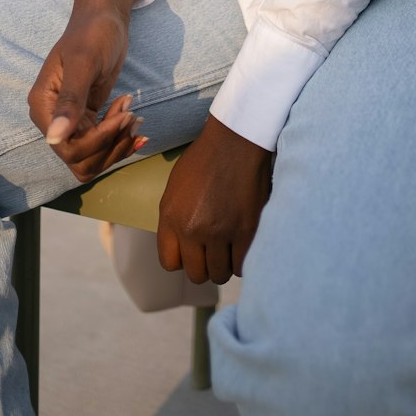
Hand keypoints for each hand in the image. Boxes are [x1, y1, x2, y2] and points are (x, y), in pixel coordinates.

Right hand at [28, 0, 146, 183]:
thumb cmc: (93, 33)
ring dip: (116, 146)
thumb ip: (70, 100)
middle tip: (133, 118)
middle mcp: (51, 118)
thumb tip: (54, 138)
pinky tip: (134, 116)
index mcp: (43, 105)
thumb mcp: (84, 63)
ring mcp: (69, 120)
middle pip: (78, 159)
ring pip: (91, 158)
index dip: (97, 141)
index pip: (66, 147)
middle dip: (109, 146)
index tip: (124, 116)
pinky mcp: (86, 119)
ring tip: (135, 118)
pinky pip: (100, 145)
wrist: (105, 19)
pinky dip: (119, 137)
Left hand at [157, 115, 272, 284]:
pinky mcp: (245, 231)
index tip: (192, 253)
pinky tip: (242, 246)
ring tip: (229, 248)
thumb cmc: (204, 158)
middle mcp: (192, 229)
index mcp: (170, 217)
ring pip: (219, 273)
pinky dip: (241, 260)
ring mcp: (219, 232)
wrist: (235, 141)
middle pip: (195, 274)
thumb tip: (181, 244)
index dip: (182, 260)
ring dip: (224, 265)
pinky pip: (241, 266)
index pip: (169, 263)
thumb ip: (174, 219)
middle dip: (204, 266)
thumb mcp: (175, 187)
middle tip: (213, 252)